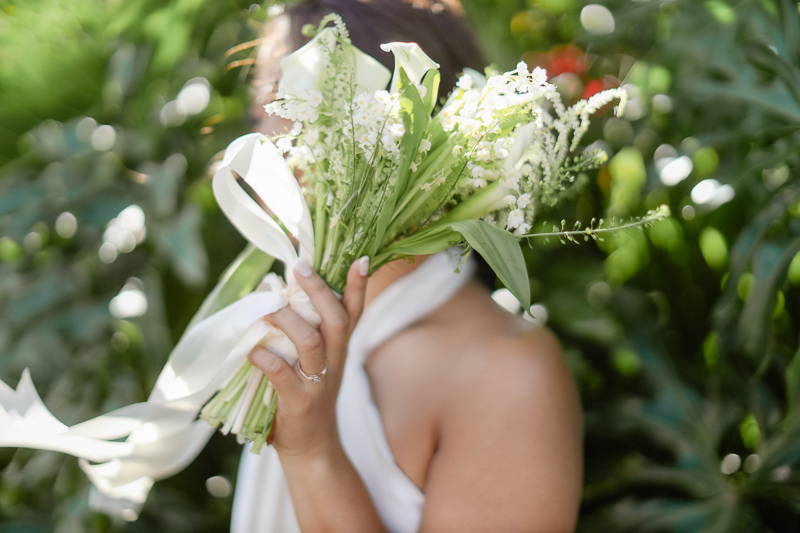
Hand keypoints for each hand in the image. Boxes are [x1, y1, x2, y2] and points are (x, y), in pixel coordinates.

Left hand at [247, 256, 368, 459]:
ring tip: (269, 310)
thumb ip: (308, 330)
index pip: (355, 311)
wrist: (312, 445)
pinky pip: (281, 373)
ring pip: (312, 343)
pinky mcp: (298, 401)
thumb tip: (279, 293)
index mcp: (340, 347)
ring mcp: (318, 382)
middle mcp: (335, 360)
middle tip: (299, 267)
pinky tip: (250, 350)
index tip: (360, 258)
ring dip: (289, 322)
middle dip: (319, 291)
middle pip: (336, 319)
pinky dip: (264, 357)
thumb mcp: (318, 361)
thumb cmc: (308, 394)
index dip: (358, 285)